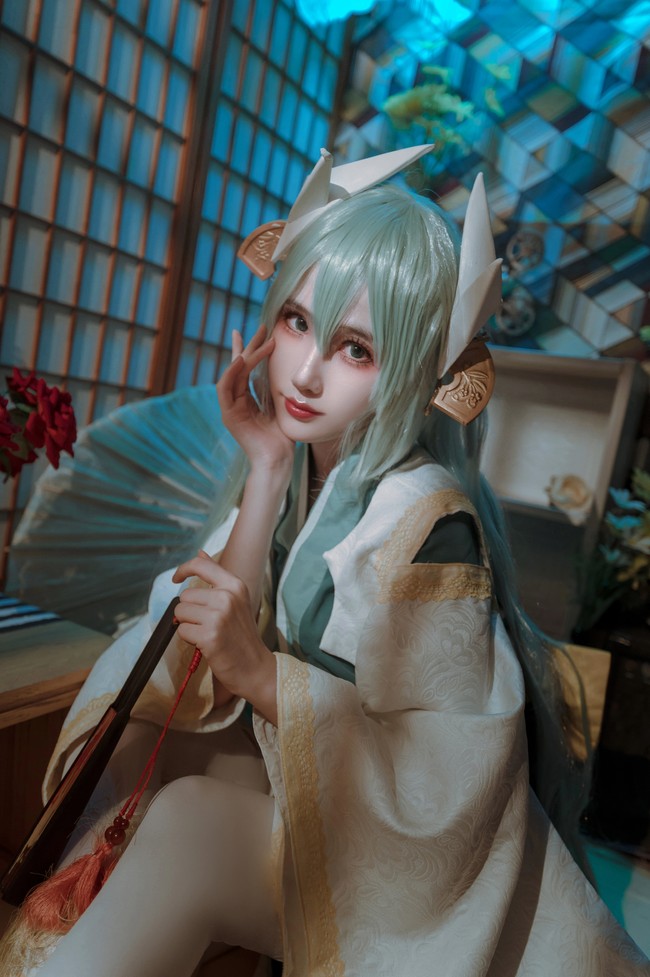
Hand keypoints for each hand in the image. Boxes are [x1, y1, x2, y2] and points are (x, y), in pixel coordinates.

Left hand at [172, 552, 277, 723]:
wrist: (254, 667)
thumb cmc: (241, 634)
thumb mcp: (235, 599)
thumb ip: (216, 576)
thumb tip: (200, 552)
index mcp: (235, 585)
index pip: (201, 565)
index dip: (184, 569)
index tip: (176, 578)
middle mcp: (227, 597)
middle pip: (185, 596)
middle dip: (190, 611)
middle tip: (207, 624)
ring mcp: (218, 616)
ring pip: (181, 613)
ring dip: (188, 625)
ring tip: (207, 633)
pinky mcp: (209, 636)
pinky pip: (182, 630)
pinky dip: (189, 639)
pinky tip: (206, 644)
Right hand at [217, 324, 293, 472]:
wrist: (277, 460)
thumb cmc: (281, 438)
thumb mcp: (278, 407)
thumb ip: (270, 391)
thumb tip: (268, 372)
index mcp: (246, 400)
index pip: (246, 369)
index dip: (250, 349)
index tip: (260, 332)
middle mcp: (236, 402)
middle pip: (238, 367)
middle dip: (248, 346)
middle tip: (260, 327)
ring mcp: (230, 409)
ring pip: (232, 375)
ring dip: (244, 355)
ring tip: (257, 340)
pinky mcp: (229, 416)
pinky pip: (224, 390)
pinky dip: (230, 375)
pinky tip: (239, 361)